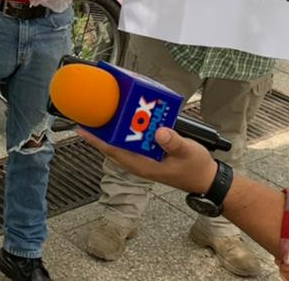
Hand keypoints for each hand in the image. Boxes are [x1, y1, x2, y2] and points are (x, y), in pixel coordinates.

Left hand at [77, 126, 216, 195]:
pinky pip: (133, 142)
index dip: (96, 140)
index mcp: (143, 165)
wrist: (206, 178)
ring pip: (122, 143)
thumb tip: (159, 132)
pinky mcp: (149, 155)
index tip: (82, 129)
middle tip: (91, 112)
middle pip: (113, 145)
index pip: (113, 151)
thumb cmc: (196, 168)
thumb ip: (174, 142)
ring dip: (114, 129)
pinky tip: (129, 118)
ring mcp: (143, 159)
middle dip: (101, 131)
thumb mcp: (187, 152)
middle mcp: (139, 163)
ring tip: (105, 111)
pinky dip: (128, 131)